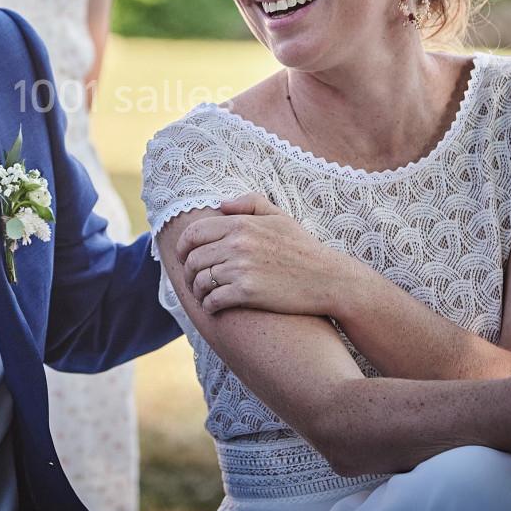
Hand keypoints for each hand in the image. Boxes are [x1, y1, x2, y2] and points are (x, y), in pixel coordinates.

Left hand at [177, 192, 349, 314]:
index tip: (184, 257)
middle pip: (193, 259)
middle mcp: (238, 243)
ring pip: (200, 281)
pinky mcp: (247, 292)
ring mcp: (241, 268)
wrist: (328, 279)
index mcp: (241, 224)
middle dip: (188, 272)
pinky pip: (213, 300)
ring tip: (204, 295)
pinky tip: (214, 307)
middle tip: (193, 280)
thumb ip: (249, 203)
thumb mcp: (279, 216)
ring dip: (198, 291)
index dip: (183, 247)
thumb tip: (221, 205)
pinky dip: (209, 306)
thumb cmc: (303, 248)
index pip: (194, 233)